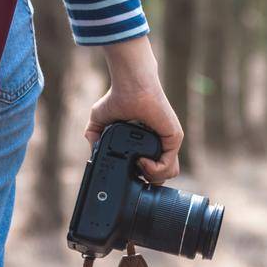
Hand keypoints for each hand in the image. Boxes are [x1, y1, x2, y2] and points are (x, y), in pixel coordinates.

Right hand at [86, 36, 182, 182]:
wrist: (130, 85)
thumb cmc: (117, 97)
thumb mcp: (99, 121)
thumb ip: (95, 137)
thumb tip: (94, 153)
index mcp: (147, 141)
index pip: (152, 168)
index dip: (141, 176)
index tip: (128, 174)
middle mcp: (160, 142)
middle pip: (162, 175)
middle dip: (147, 181)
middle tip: (134, 174)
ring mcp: (168, 141)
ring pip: (168, 173)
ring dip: (151, 177)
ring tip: (138, 166)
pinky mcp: (173, 138)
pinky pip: (168, 166)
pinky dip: (154, 170)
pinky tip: (142, 161)